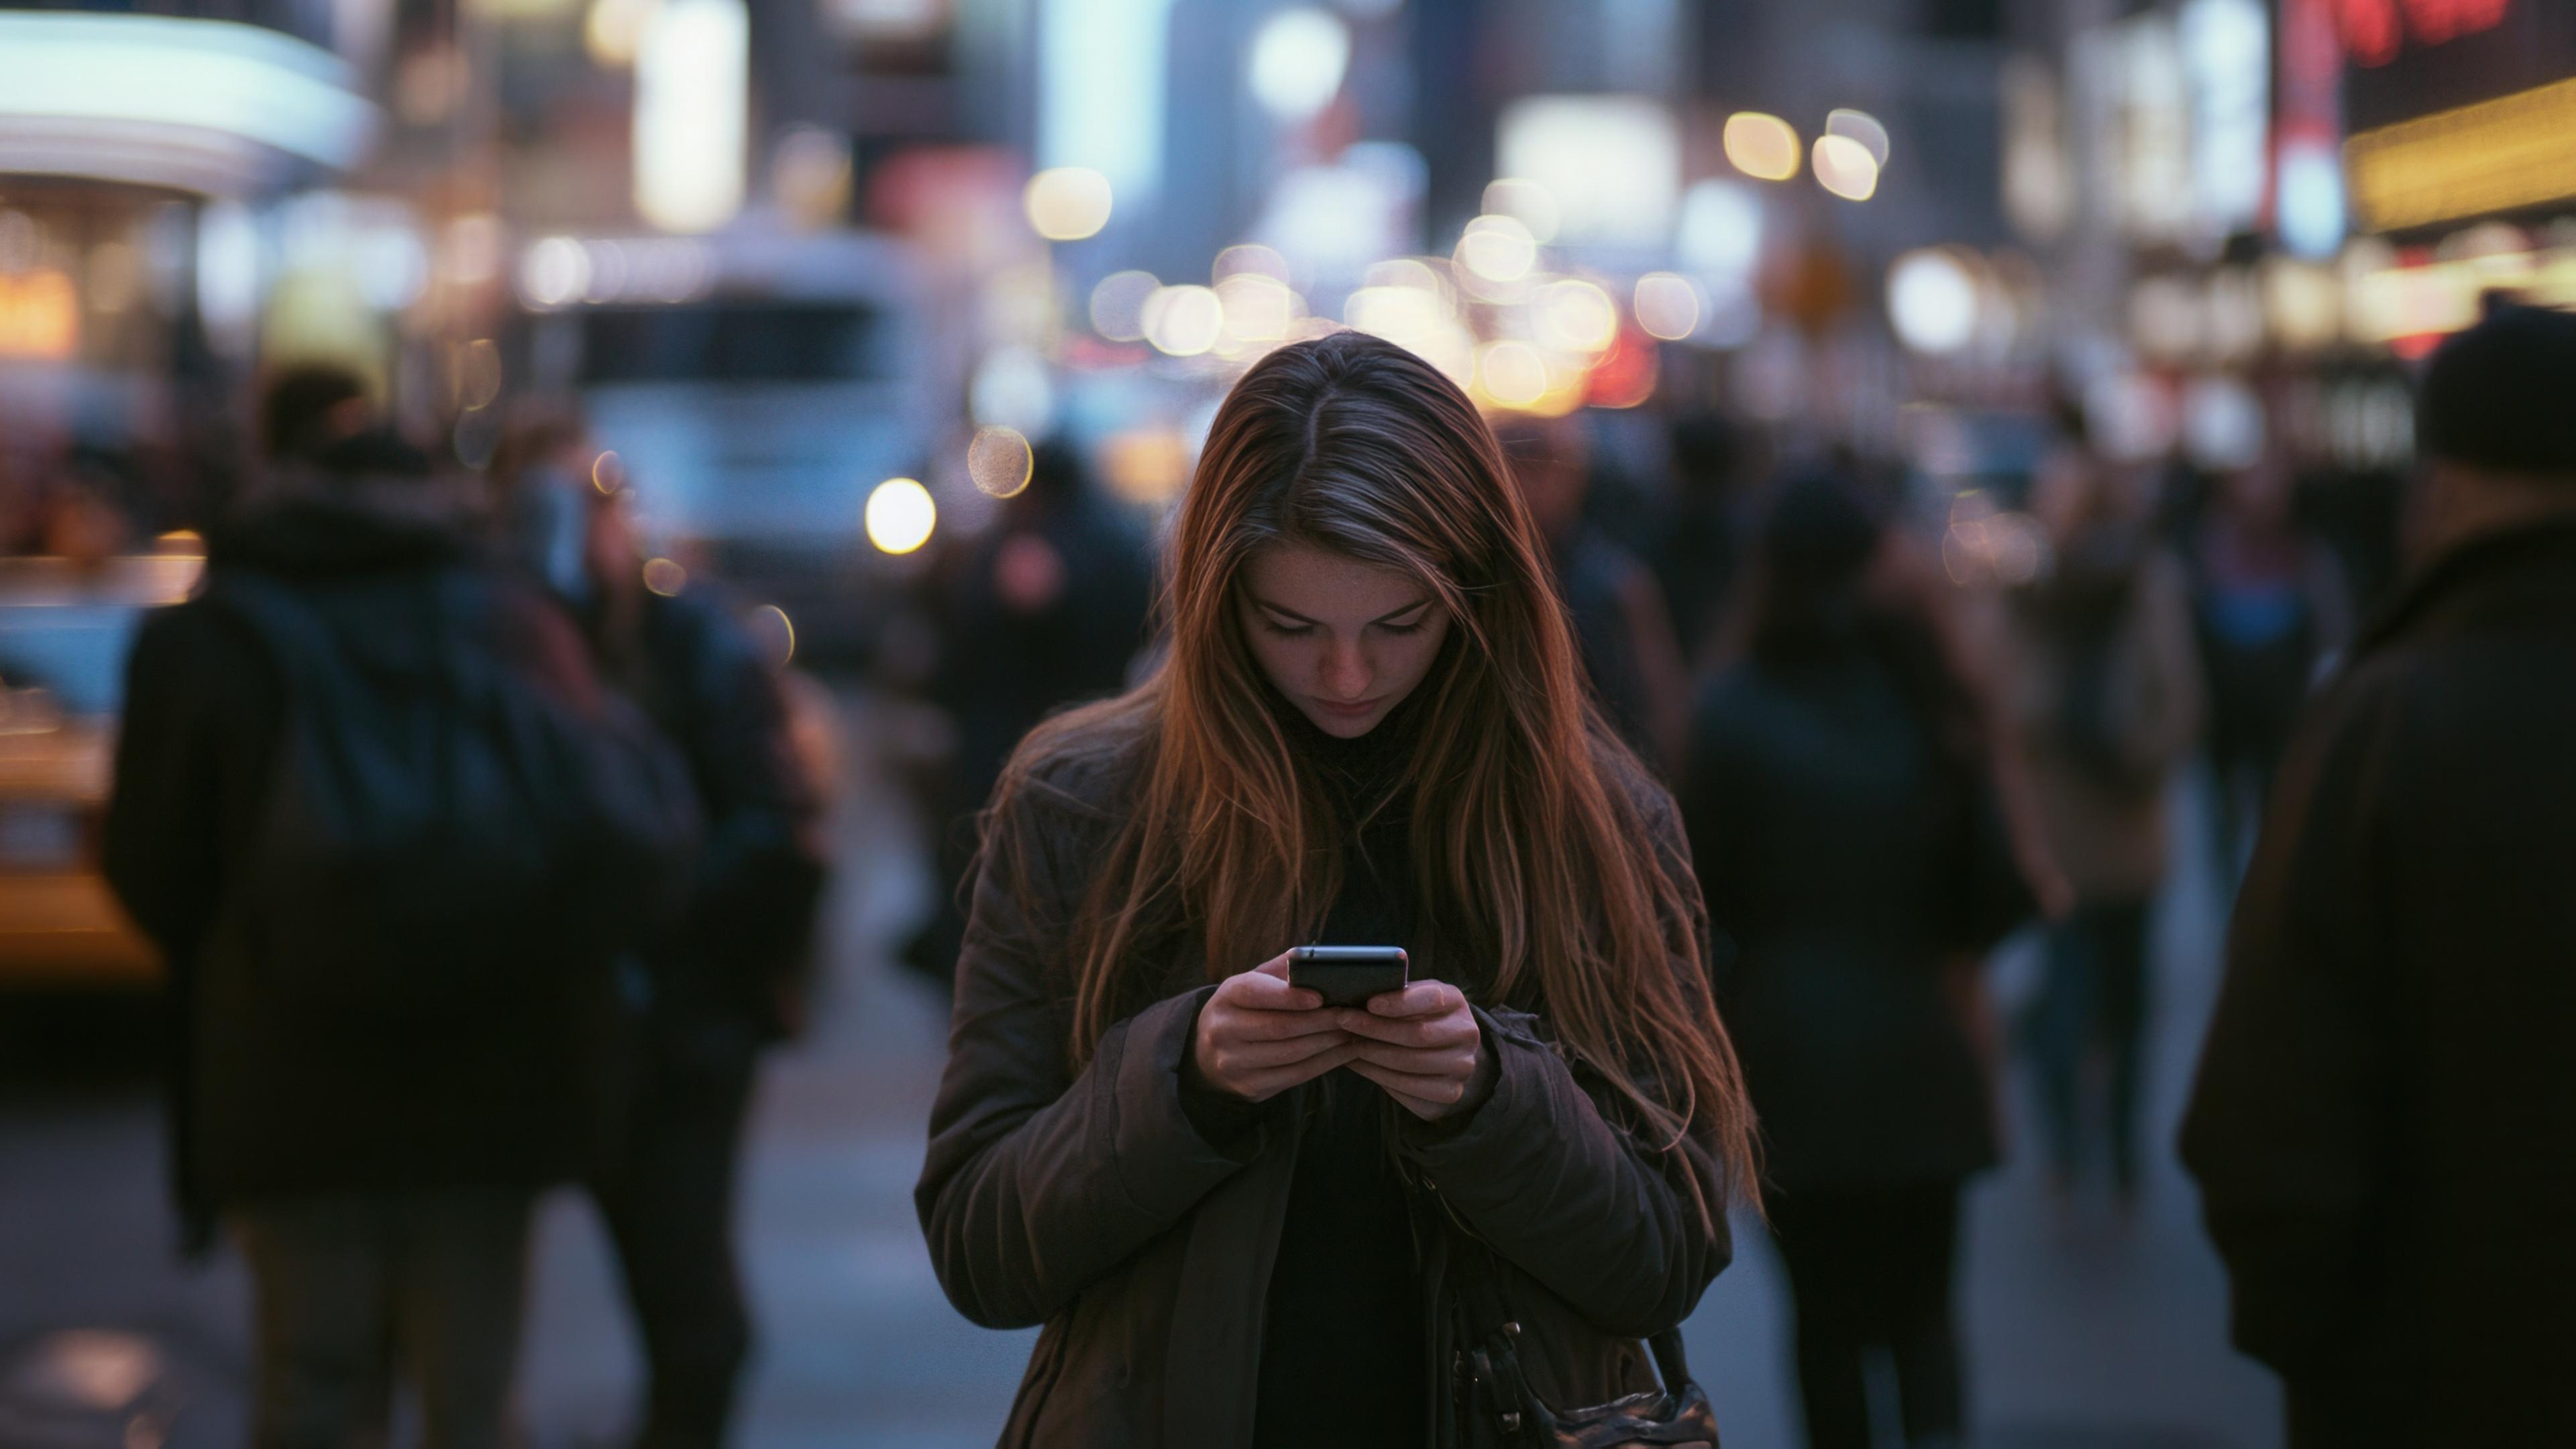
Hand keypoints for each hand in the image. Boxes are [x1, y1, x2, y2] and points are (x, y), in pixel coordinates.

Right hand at [1192, 953, 1359, 1102]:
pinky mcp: (1249, 1086)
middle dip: (1320, 1021)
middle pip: (1279, 1027)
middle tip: (1349, 1014)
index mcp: (1226, 997)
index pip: (1255, 993)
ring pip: (1291, 1053)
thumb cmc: (1244, 1009)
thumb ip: (1281, 970)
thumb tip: (1318, 960)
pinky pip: (1295, 1076)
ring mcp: (1233, 1063)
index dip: (1289, 996)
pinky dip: (1325, 1063)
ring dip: (1328, 1042)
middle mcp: (1223, 1031)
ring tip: (1352, 1030)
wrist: (1209, 1053)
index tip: (1320, 997)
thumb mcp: (1252, 983)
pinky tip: (1343, 1052)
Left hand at [1337, 981, 1492, 1121]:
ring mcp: (1461, 1068)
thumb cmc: (1424, 1018)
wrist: (1451, 1054)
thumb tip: (1359, 992)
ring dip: (1372, 1054)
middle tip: (1345, 1023)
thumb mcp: (1418, 998)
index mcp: (1457, 1003)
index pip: (1433, 999)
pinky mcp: (1449, 1094)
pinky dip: (1378, 1076)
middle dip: (1376, 1028)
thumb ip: (1398, 994)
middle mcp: (1466, 1035)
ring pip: (1410, 1064)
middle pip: (1418, 1034)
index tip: (1369, 1003)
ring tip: (1349, 1045)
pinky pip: (1409, 1088)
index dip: (1399, 1002)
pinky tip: (1360, 1064)